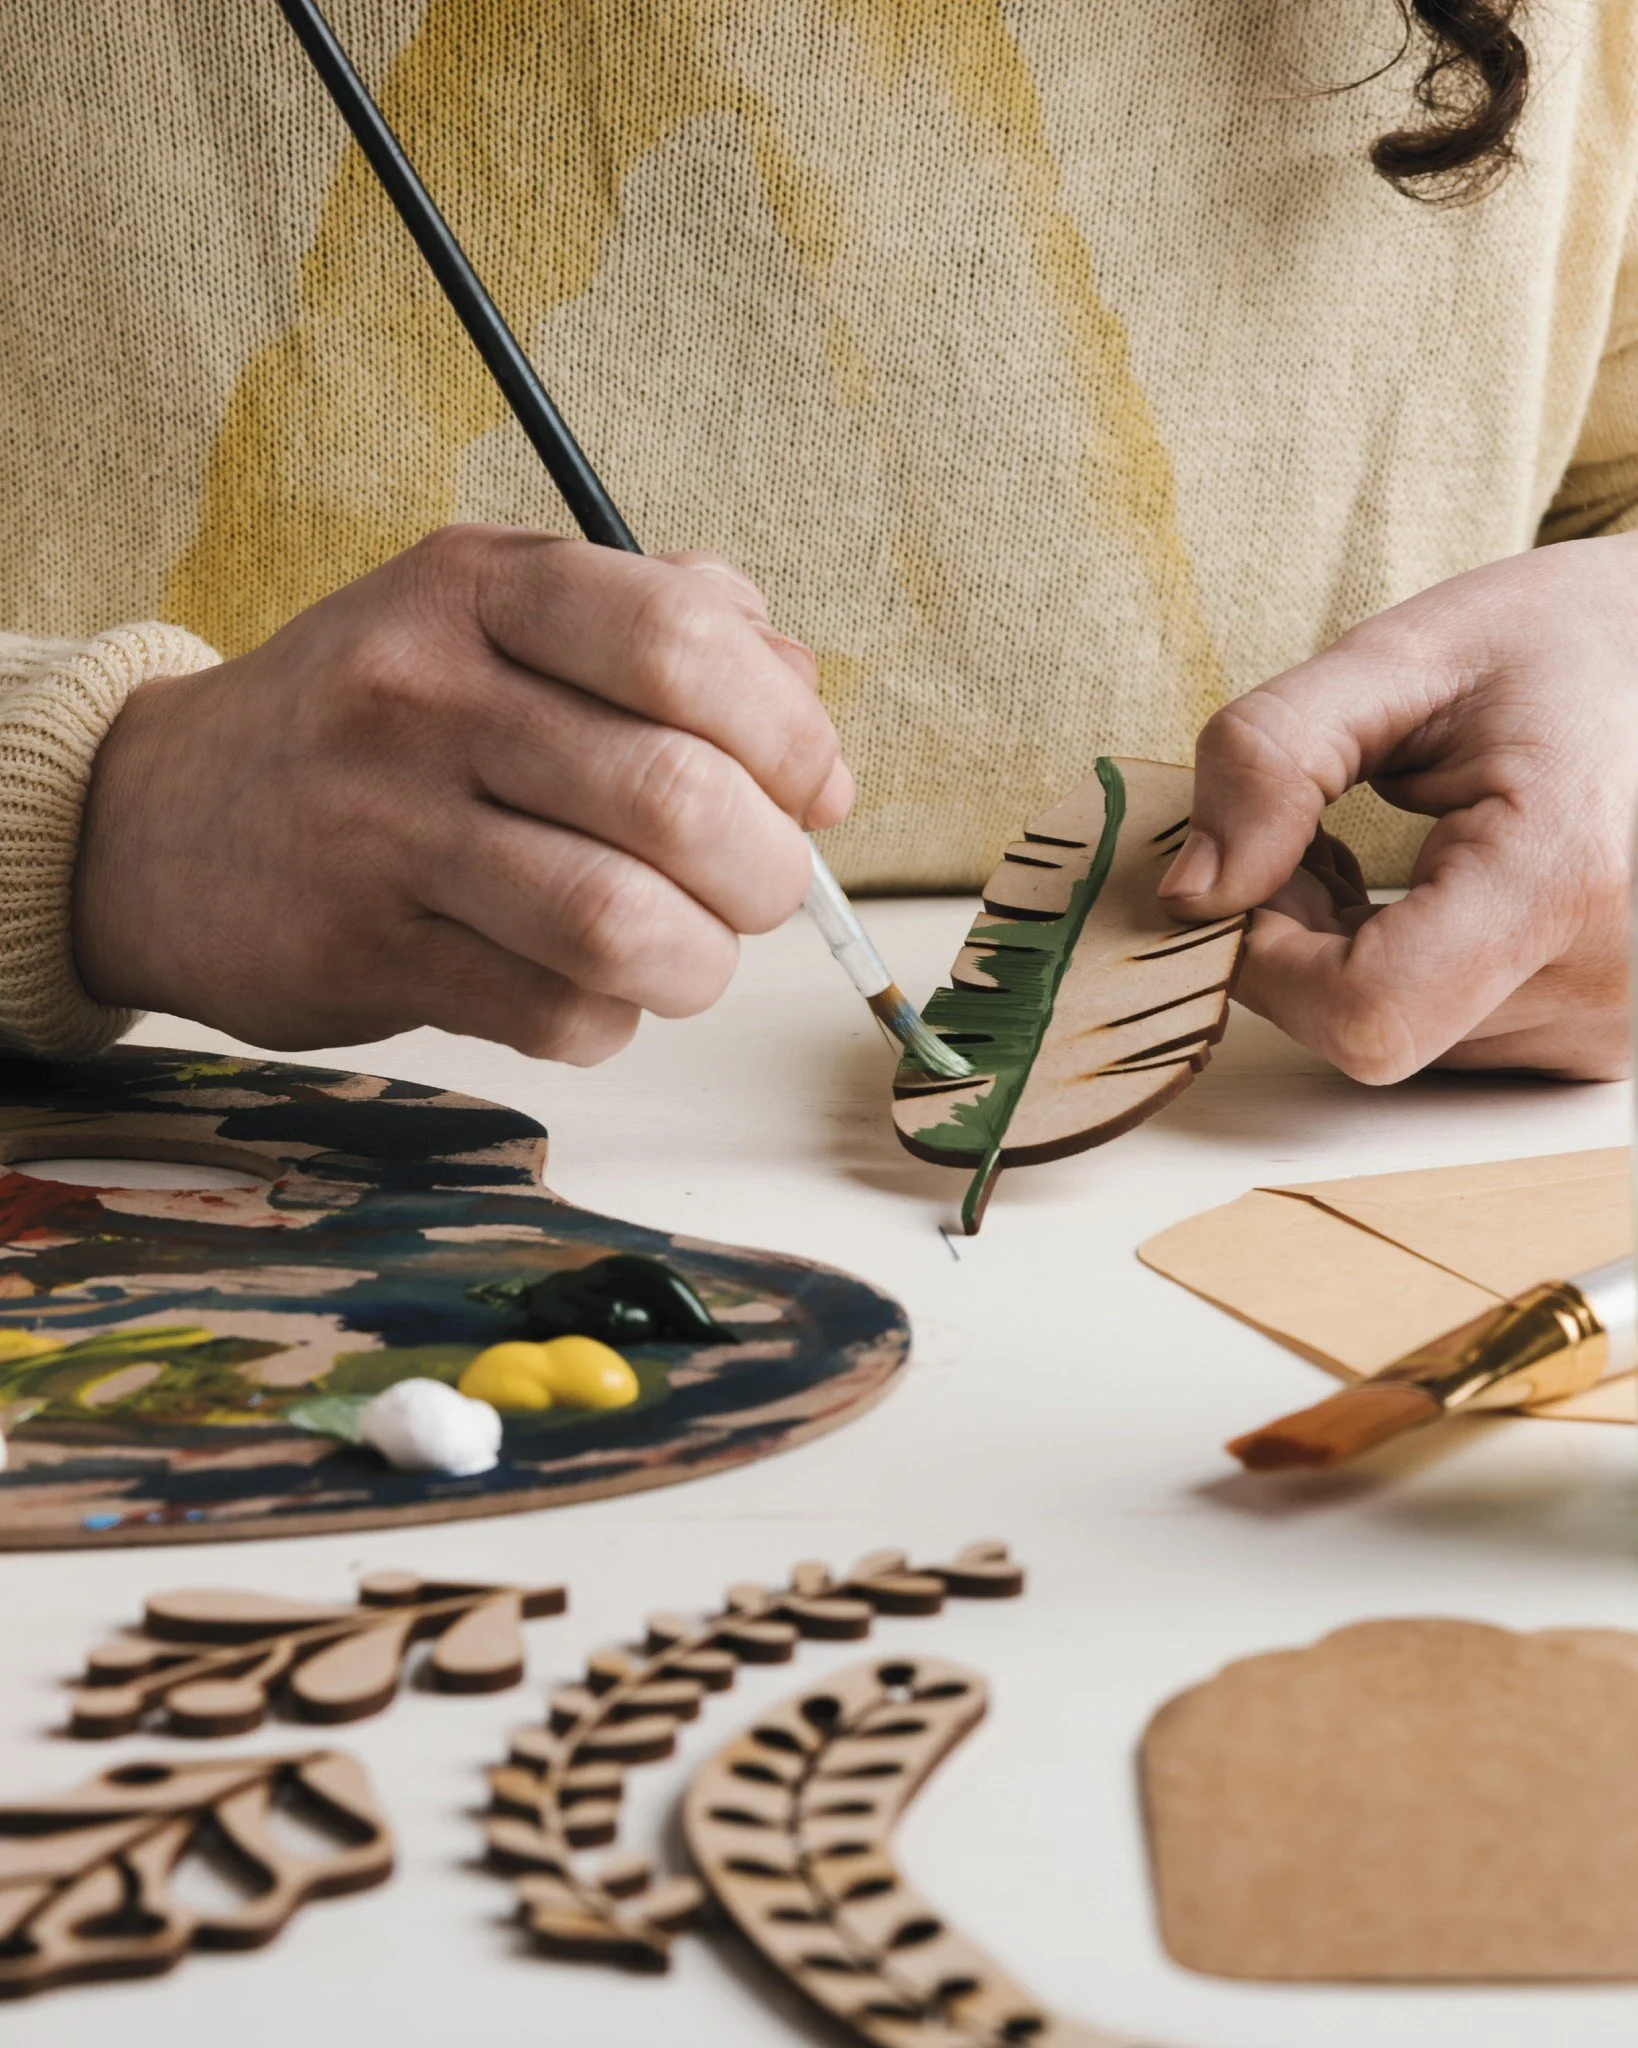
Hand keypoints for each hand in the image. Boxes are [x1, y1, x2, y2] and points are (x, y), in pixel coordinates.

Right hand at [73, 527, 849, 1059]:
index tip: (809, 787)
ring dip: (700, 962)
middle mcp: (426, 694)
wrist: (162, 819)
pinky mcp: (367, 953)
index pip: (684, 642)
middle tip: (759, 889)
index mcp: (481, 587)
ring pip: (621, 924)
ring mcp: (386, 830)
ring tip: (690, 952)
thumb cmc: (381, 720)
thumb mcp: (502, 618)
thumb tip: (816, 738)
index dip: (787, 733)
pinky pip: (555, 1014)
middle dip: (767, 870)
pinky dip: (610, 1019)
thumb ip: (672, 634)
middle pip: (674, 797)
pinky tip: (588, 988)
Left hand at [1159, 534, 1637, 1081]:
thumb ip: (1271, 758)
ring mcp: (1609, 1025)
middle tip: (1317, 836)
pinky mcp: (1596, 1041)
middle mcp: (1606, 980)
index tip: (1255, 876)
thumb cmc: (1555, 646)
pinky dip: (1399, 976)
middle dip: (1298, 943)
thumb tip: (1191, 893)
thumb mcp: (1398, 658)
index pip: (1364, 1013)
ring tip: (1388, 848)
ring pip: (1396, 1041)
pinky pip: (1442, 1040)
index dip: (1271, 962)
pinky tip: (1428, 894)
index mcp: (1562, 875)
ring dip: (1344, 959)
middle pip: (1366, 1029)